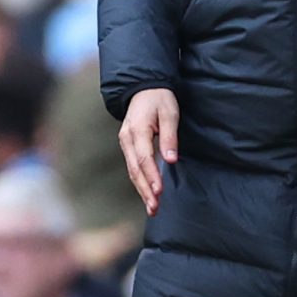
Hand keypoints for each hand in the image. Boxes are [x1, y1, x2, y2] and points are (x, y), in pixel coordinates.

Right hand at [119, 87, 179, 215]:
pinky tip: (148, 194)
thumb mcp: (169, 113)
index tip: (160, 191)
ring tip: (153, 208)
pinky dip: (140, 182)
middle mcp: (127, 139)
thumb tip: (171, 160)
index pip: (144, 158)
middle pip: (135, 169)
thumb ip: (169, 136)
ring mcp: (125, 143)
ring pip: (132, 171)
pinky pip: (133, 167)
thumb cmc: (159, 99)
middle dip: (145, 190)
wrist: (143, 88)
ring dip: (142, 190)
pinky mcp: (128, 147)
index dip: (152, 176)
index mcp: (137, 129)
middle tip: (155, 208)